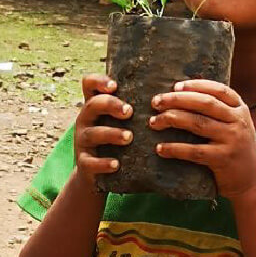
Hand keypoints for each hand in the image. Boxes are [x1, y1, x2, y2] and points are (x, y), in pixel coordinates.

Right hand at [73, 74, 133, 190]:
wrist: (96, 175)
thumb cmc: (116, 141)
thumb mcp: (120, 121)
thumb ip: (136, 106)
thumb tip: (173, 88)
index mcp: (95, 106)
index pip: (89, 84)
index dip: (99, 81)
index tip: (115, 86)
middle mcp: (86, 120)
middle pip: (92, 105)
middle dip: (111, 105)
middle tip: (129, 111)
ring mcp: (83, 141)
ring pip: (92, 133)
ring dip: (111, 134)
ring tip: (128, 137)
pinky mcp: (84, 163)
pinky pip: (89, 162)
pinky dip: (103, 163)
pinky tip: (116, 164)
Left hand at [149, 79, 255, 199]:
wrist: (253, 181)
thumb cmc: (237, 149)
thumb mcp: (236, 125)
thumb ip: (220, 111)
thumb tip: (184, 94)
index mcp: (240, 110)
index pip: (219, 90)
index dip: (196, 85)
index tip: (176, 86)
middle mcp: (239, 122)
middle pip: (205, 103)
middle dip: (178, 99)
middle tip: (156, 101)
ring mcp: (232, 140)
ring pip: (197, 123)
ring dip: (172, 119)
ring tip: (154, 122)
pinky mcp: (223, 159)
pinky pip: (194, 151)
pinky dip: (175, 149)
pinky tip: (160, 148)